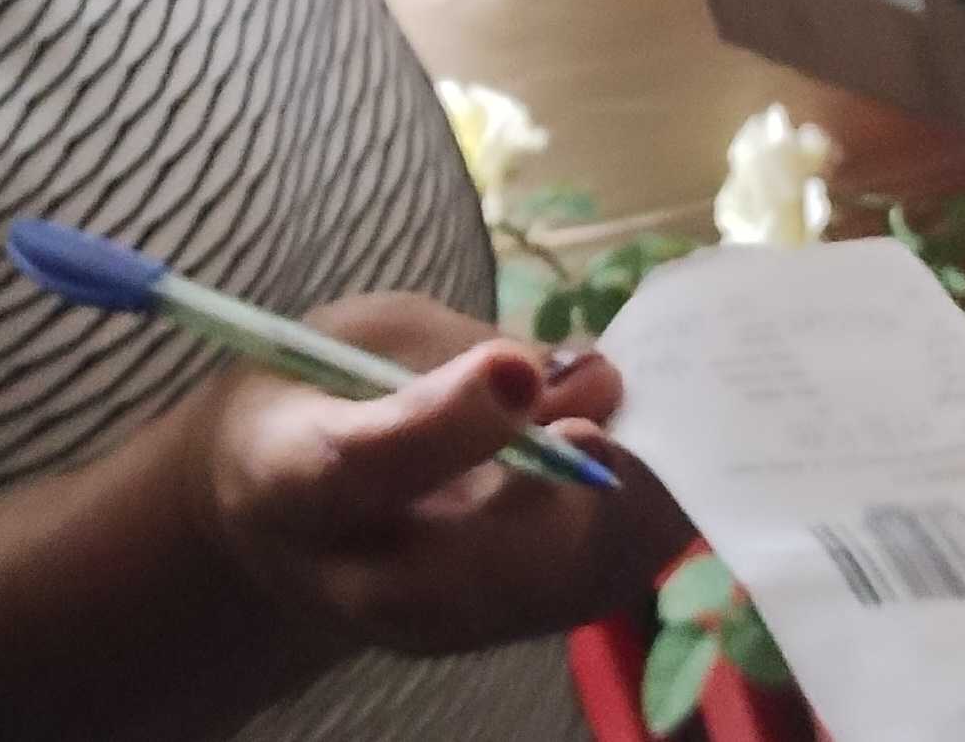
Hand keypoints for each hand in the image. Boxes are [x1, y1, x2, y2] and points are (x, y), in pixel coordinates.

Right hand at [179, 293, 692, 656]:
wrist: (292, 527)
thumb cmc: (324, 400)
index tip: (517, 368)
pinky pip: (602, 578)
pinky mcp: (514, 629)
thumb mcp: (360, 336)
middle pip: (477, 565)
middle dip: (572, 484)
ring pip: (562, 583)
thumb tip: (591, 378)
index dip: (448, 422)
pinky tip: (675, 445)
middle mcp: (365, 578)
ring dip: (634, 493)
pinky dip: (651, 511)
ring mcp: (446, 624)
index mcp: (290, 479)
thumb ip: (460, 351)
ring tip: (666, 406)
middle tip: (618, 397)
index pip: (359, 466)